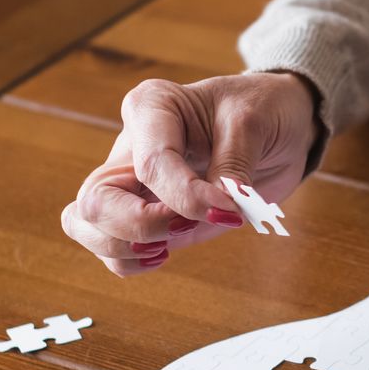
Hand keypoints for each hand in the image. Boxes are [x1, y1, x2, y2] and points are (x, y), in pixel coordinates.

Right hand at [62, 72, 318, 275]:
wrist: (281, 125)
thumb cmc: (262, 109)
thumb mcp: (252, 124)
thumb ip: (232, 168)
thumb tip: (219, 209)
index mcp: (151, 107)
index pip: (151, 165)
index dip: (187, 198)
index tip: (229, 210)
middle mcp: (131, 146)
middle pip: (95, 200)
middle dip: (139, 227)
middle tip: (185, 227)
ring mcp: (131, 183)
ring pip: (86, 225)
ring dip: (126, 247)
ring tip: (173, 241)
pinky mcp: (144, 214)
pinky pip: (111, 249)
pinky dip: (129, 261)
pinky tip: (165, 252)